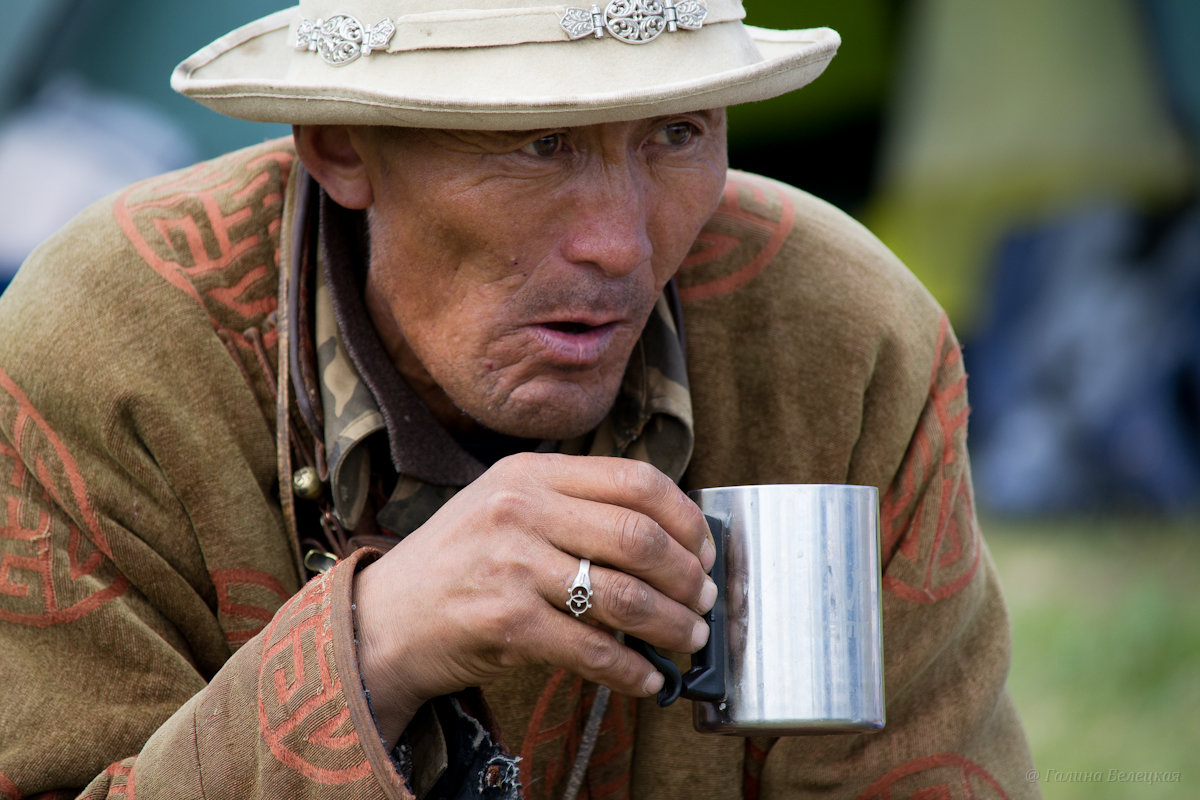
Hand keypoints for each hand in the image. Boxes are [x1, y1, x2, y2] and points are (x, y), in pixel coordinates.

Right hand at [352, 452, 716, 748]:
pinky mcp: (505, 621)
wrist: (384, 618)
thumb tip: (670, 541)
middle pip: (639, 537)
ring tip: (690, 639)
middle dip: (688, 576)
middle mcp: (521, 509)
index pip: (636, 480)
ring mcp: (511, 563)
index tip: (704, 549)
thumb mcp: (508, 508)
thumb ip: (575, 509)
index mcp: (532, 473)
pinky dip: (633, 670)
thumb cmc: (459, 562)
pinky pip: (593, 650)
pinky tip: (649, 678)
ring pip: (624, 596)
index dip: (686, 518)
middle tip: (705, 601)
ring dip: (672, 625)